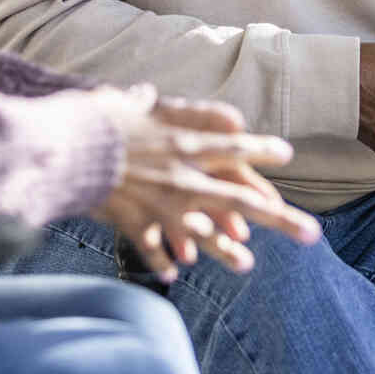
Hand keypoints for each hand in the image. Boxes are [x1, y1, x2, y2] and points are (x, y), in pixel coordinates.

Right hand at [90, 86, 321, 281]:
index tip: (286, 154)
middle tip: (311, 234)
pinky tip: (174, 271)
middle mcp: (181, 177)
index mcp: (183, 143)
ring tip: (246, 264)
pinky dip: (163, 259)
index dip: (262, 150)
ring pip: (203, 233)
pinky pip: (153, 247)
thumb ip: (176, 108)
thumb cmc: (97, 118)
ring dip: (225, 250)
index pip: (233, 147)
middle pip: (239, 198)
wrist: (63, 149)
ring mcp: (160, 204)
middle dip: (279, 218)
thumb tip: (205, 108)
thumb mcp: (139, 102)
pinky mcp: (134, 223)